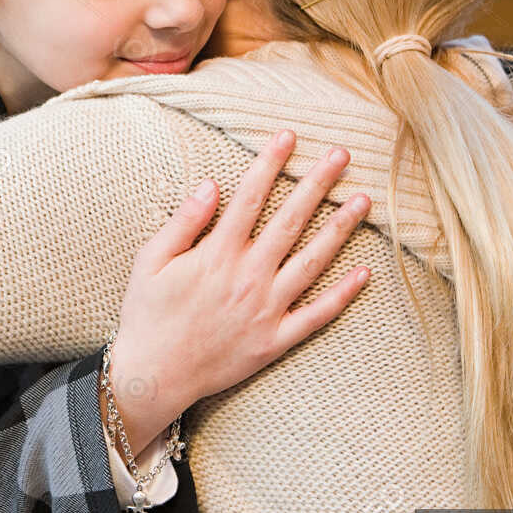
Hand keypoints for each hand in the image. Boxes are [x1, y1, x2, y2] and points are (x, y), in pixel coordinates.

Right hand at [105, 131, 370, 445]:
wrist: (154, 375)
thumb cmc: (147, 315)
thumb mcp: (149, 261)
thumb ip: (183, 222)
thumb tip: (211, 185)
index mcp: (217, 254)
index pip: (250, 198)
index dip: (270, 164)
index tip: (288, 136)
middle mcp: (248, 277)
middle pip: (290, 221)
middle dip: (317, 184)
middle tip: (342, 155)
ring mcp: (266, 309)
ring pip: (312, 262)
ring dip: (339, 229)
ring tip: (363, 200)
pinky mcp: (275, 340)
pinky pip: (317, 315)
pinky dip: (343, 295)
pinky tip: (365, 273)